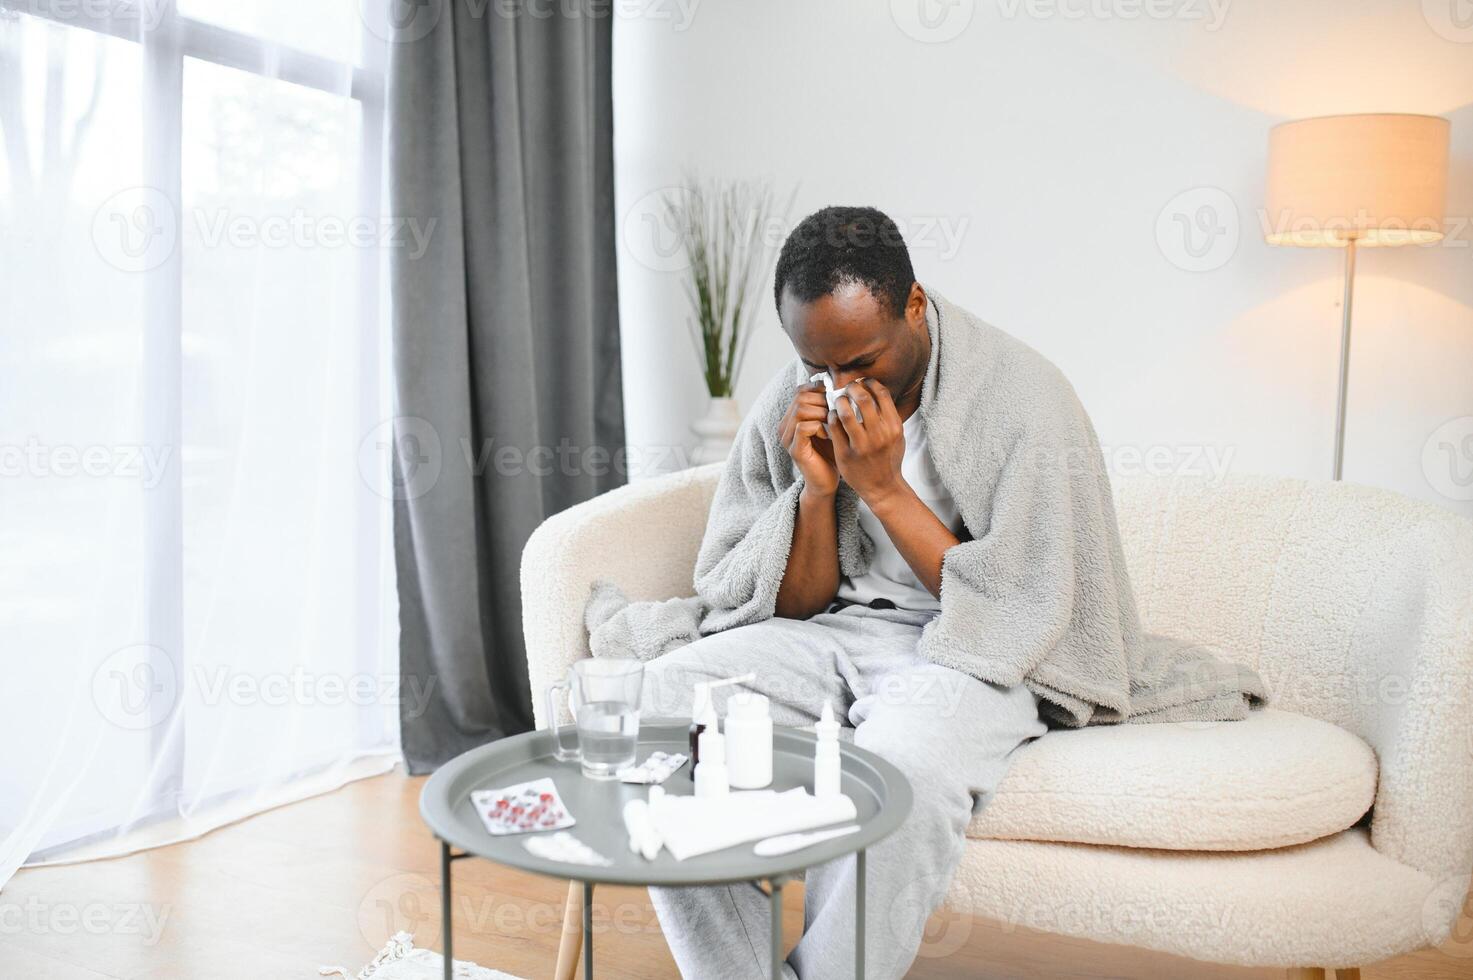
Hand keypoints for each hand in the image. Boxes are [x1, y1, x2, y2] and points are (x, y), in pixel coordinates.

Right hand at [779, 381, 838, 497]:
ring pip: (801, 410)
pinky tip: (829, 435)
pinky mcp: (794, 450)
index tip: (834, 398)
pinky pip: (803, 427)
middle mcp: (785, 426)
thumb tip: (833, 383)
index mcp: (791, 417)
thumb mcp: (830, 424)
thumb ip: (827, 406)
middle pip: (800, 398)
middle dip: (822, 402)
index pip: (801, 391)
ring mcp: (787, 438)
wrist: (826, 481)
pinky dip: (820, 427)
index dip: (818, 390)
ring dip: (822, 414)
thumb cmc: (830, 451)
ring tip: (833, 424)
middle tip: (836, 413)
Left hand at [829, 378, 906, 504]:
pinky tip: (832, 416)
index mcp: (894, 427)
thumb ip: (888, 415)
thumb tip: (875, 391)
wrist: (882, 487)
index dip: (869, 383)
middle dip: (852, 388)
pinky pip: (834, 428)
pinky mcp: (846, 454)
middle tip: (847, 388)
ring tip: (838, 401)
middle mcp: (879, 435)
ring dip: (839, 402)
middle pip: (863, 399)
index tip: (862, 382)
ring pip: (845, 412)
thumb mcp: (897, 436)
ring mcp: (862, 445)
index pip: (881, 394)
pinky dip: (832, 417)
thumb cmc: (889, 459)